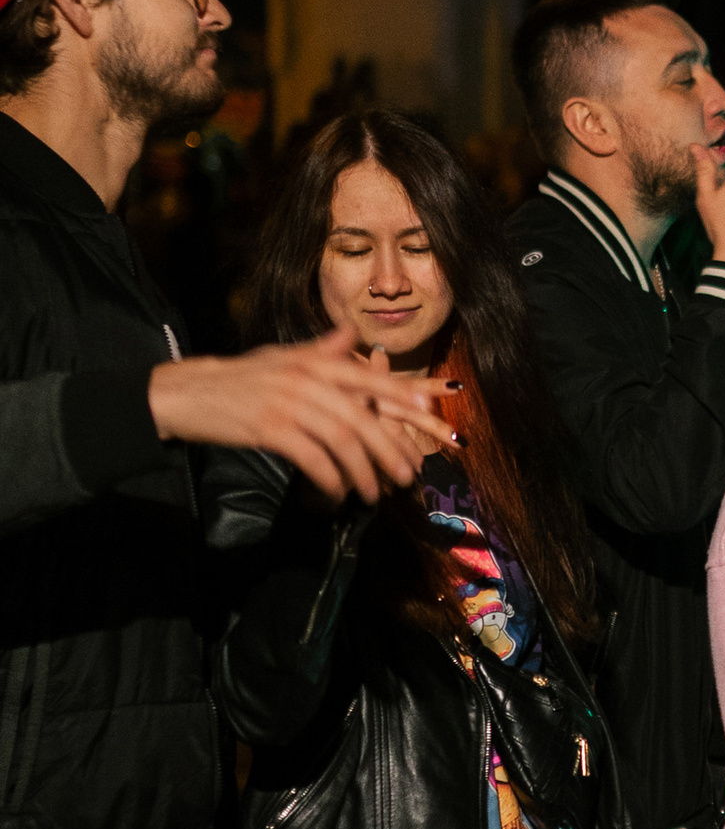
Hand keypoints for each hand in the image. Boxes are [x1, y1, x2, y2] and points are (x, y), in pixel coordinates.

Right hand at [148, 329, 446, 502]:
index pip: (368, 377)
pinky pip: (313, 458)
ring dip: (363, 472)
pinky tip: (337, 494)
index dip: (401, 395)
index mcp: (313, 360)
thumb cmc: (240, 378)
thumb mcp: (282, 357)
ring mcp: (287, 402)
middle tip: (407, 476)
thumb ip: (321, 350)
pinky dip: (330, 479)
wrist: (189, 392)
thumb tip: (351, 334)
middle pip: (362, 416)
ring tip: (374, 494)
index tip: (429, 412)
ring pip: (341, 441)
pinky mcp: (269, 428)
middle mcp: (305, 378)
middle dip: (391, 449)